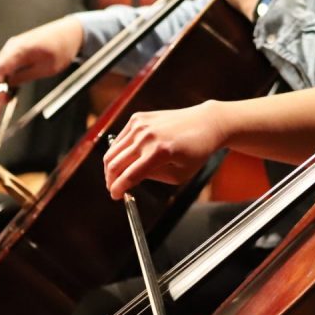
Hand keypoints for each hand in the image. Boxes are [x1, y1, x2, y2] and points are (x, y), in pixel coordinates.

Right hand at [0, 16, 83, 92]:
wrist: (70, 32)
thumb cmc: (62, 49)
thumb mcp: (46, 69)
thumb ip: (24, 77)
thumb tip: (7, 87)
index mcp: (18, 50)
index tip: (1, 101)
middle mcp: (11, 46)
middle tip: (6, 100)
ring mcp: (12, 45)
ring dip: (0, 82)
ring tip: (11, 94)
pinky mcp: (15, 47)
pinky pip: (4, 63)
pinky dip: (5, 75)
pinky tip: (14, 83)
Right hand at [103, 103, 226, 197]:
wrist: (204, 123)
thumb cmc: (195, 151)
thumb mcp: (179, 174)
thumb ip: (153, 177)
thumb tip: (129, 179)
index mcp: (160, 152)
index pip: (129, 176)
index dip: (118, 189)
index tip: (115, 196)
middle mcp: (147, 137)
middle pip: (115, 164)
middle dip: (110, 180)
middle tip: (113, 188)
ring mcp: (140, 125)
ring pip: (113, 151)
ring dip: (110, 167)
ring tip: (116, 177)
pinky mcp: (138, 118)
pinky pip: (120, 139)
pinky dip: (118, 152)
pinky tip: (124, 159)